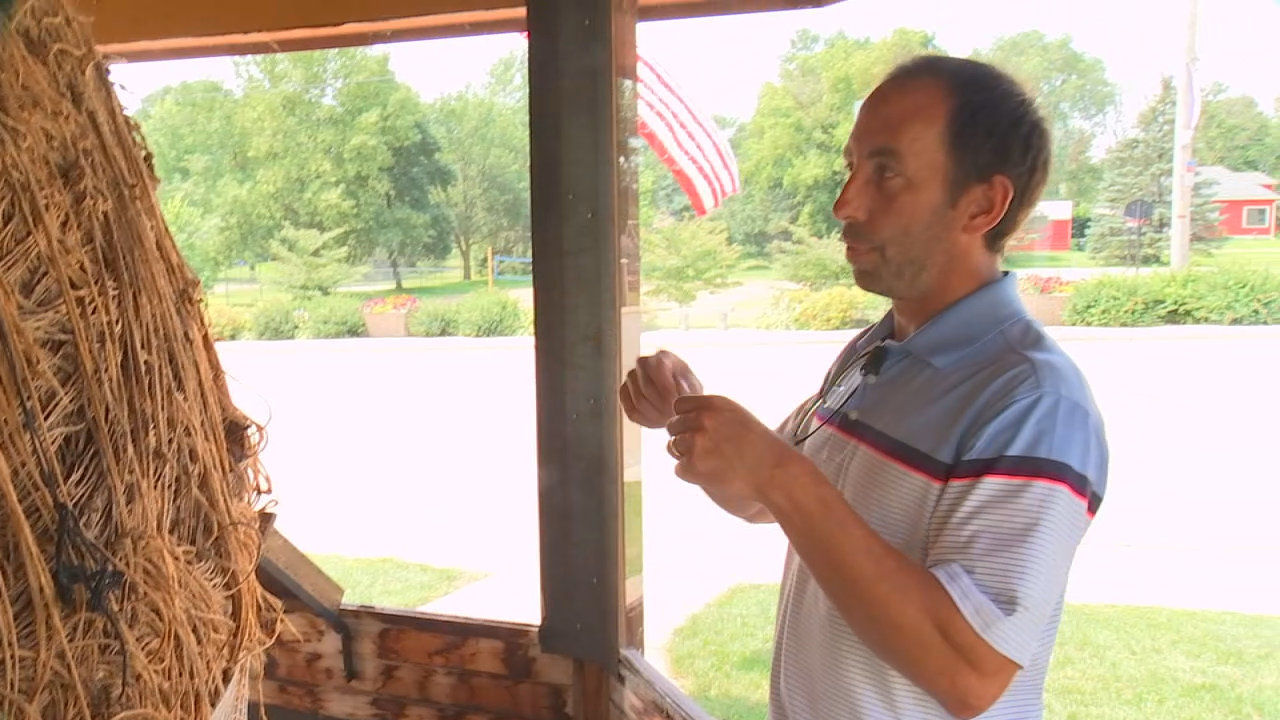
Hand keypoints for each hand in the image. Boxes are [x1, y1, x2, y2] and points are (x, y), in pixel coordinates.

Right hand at [620, 350, 702, 428]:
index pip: (657, 368)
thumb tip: (677, 394)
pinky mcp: (624, 394)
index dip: (666, 389)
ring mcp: (630, 378)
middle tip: (673, 417)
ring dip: (655, 415)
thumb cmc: (687, 390)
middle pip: (646, 388)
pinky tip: (657, 421)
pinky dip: (645, 420)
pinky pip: (631, 411)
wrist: (676, 396)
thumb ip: (688, 389)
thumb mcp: (694, 387)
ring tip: (668, 420)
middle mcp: (642, 363)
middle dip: (661, 407)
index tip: (676, 405)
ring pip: (638, 402)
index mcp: (662, 357)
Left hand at [665, 394, 807, 503]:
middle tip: (706, 451)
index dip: (685, 418)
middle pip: (672, 426)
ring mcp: (696, 442)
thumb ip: (709, 412)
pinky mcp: (692, 465)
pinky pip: (679, 468)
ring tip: (713, 463)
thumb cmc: (759, 447)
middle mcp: (702, 419)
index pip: (679, 405)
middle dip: (684, 437)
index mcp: (713, 403)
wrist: (774, 473)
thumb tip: (680, 416)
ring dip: (687, 456)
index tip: (699, 430)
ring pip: (673, 447)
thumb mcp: (736, 416)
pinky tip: (712, 474)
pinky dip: (691, 474)